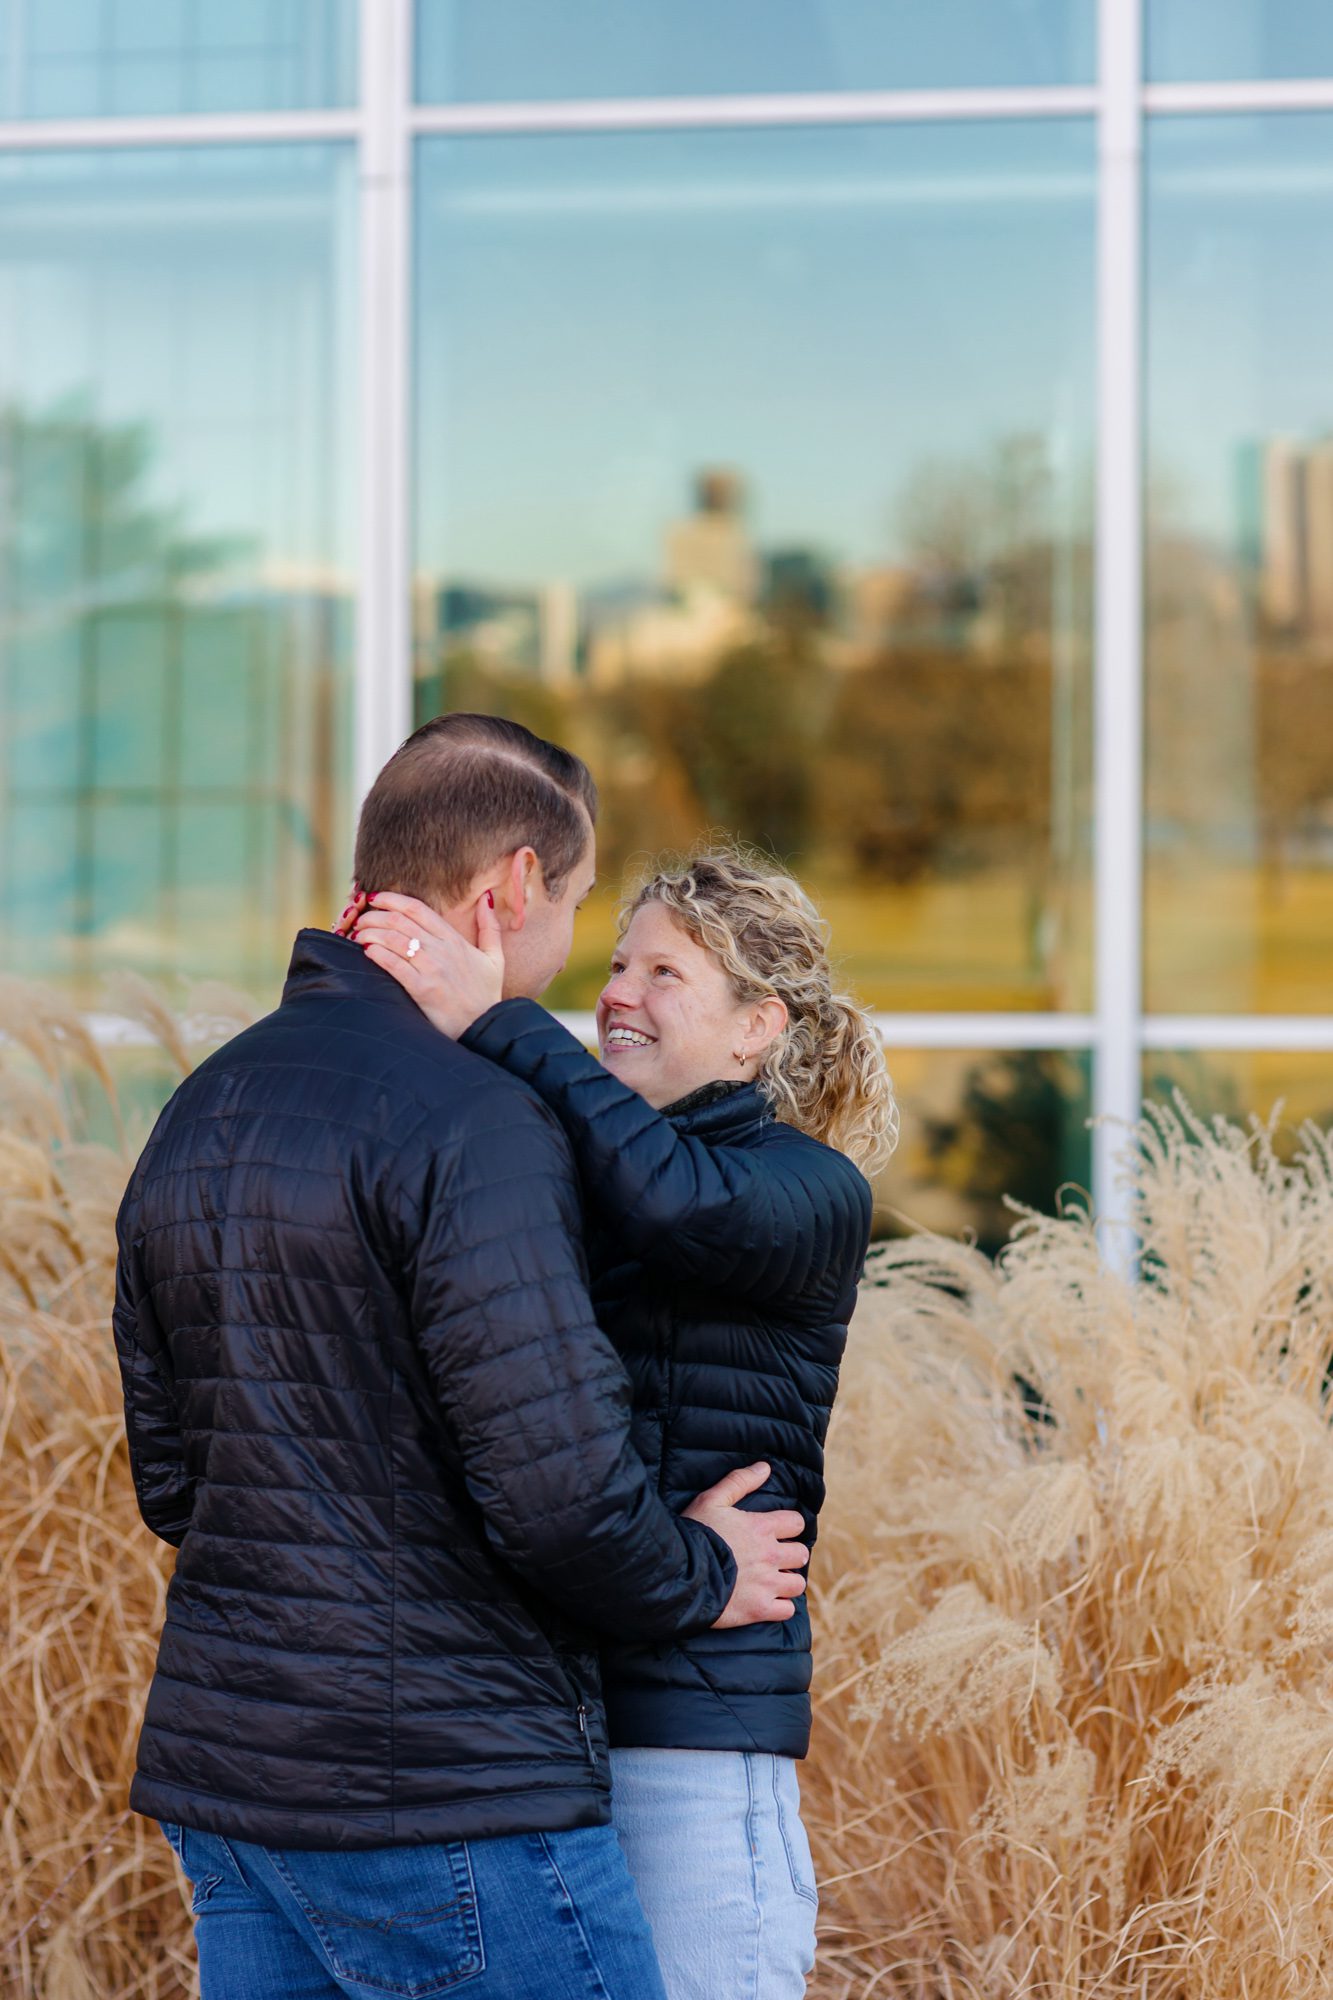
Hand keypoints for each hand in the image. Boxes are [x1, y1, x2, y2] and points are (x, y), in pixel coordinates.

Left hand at [351, 891, 504, 1038]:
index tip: (376, 897)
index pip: (417, 909)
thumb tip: (487, 897)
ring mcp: (431, 968)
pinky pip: (393, 964)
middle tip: (361, 917)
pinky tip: (367, 951)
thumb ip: (490, 926)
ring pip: (392, 939)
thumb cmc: (486, 995)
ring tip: (359, 933)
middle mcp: (441, 949)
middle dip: (374, 915)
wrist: (485, 1027)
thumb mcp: (495, 958)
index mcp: (454, 939)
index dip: (392, 899)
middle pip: (399, 920)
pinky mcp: (421, 988)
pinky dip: (376, 954)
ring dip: (370, 932)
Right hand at [684, 1462, 809, 1629]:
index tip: (778, 1532)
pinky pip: (787, 1610)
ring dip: (788, 1582)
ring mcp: (767, 1584)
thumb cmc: (695, 1534)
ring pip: (798, 1583)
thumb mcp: (712, 1500)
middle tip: (775, 1558)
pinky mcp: (760, 1609)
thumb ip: (740, 1481)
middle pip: (802, 1554)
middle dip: (791, 1555)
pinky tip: (769, 1602)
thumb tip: (765, 1467)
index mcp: (762, 1528)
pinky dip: (781, 1607)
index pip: (797, 1523)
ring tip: (774, 1581)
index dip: (789, 1526)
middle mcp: (770, 1555)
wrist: (679, 1575)